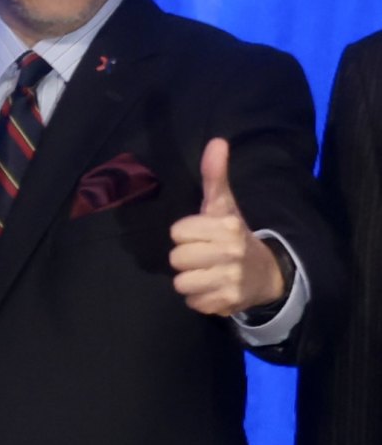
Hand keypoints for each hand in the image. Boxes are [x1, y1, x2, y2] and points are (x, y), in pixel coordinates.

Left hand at [168, 137, 284, 318]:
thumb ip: (215, 176)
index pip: (177, 232)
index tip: (203, 235)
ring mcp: (231, 280)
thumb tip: (217, 141)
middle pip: (176, 258)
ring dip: (191, 280)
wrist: (268, 274)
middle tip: (206, 256)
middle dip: (187, 258)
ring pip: (181, 282)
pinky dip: (200, 298)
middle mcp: (231, 252)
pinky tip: (215, 288)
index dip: (186, 234)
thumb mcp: (225, 206)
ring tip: (209, 272)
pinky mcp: (227, 303)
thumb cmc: (234, 236)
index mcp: (228, 226)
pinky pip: (192, 302)